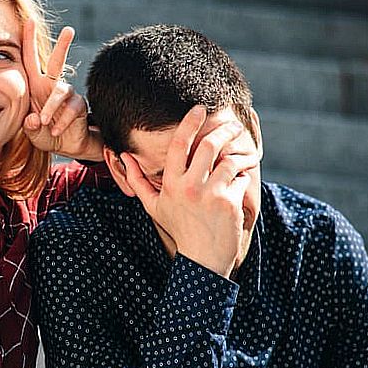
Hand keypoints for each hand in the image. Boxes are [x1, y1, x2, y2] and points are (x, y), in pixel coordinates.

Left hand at [21, 20, 103, 160]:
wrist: (66, 146)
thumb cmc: (44, 134)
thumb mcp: (31, 132)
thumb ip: (30, 126)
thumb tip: (34, 119)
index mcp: (36, 86)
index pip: (30, 60)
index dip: (28, 41)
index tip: (28, 20)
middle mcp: (52, 86)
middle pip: (57, 62)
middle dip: (62, 46)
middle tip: (69, 30)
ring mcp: (67, 95)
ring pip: (61, 91)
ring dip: (51, 107)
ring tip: (45, 122)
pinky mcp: (79, 106)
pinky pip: (72, 109)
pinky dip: (62, 121)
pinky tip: (56, 131)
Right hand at [121, 106, 258, 277]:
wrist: (202, 259)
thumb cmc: (179, 229)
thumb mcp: (154, 206)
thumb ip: (138, 180)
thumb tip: (124, 157)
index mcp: (171, 184)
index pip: (179, 145)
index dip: (190, 123)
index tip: (199, 109)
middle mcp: (189, 186)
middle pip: (209, 145)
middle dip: (225, 131)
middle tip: (232, 126)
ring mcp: (210, 194)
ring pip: (230, 160)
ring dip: (239, 155)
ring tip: (243, 154)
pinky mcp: (229, 202)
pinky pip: (241, 179)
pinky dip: (242, 179)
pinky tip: (238, 188)